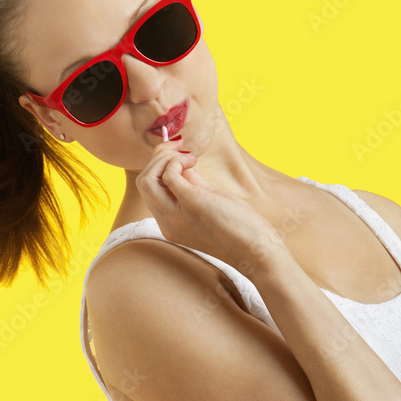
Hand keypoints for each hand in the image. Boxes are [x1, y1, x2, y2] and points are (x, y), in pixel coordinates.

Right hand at [135, 142, 287, 275]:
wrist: (257, 252)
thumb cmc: (239, 229)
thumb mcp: (209, 203)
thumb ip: (192, 186)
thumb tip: (181, 166)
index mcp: (170, 225)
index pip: (149, 190)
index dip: (159, 167)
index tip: (179, 155)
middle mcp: (167, 223)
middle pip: (143, 183)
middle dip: (158, 158)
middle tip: (180, 148)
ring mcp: (177, 215)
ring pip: (147, 179)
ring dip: (164, 158)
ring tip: (188, 156)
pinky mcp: (192, 204)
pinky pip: (169, 175)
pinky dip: (177, 161)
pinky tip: (193, 161)